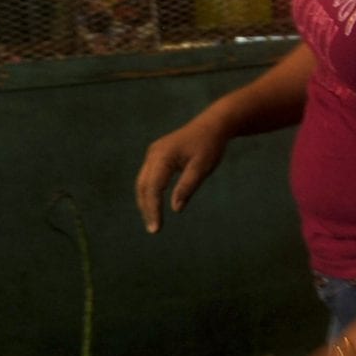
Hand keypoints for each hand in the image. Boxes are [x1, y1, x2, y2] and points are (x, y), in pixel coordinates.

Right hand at [135, 111, 231, 231]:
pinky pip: (148, 177)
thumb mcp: (203, 167)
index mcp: (163, 156)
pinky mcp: (156, 155)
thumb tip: (175, 209)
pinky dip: (149, 192)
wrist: (212, 125)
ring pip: (142, 182)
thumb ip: (188, 187)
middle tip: (154, 229)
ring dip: (146, 202)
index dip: (153, 209)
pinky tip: (155, 206)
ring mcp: (153, 153)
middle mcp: (153, 154)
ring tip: (154, 221)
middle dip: (146, 208)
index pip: (153, 188)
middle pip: (143, 186)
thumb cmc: (210, 146)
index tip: (156, 228)